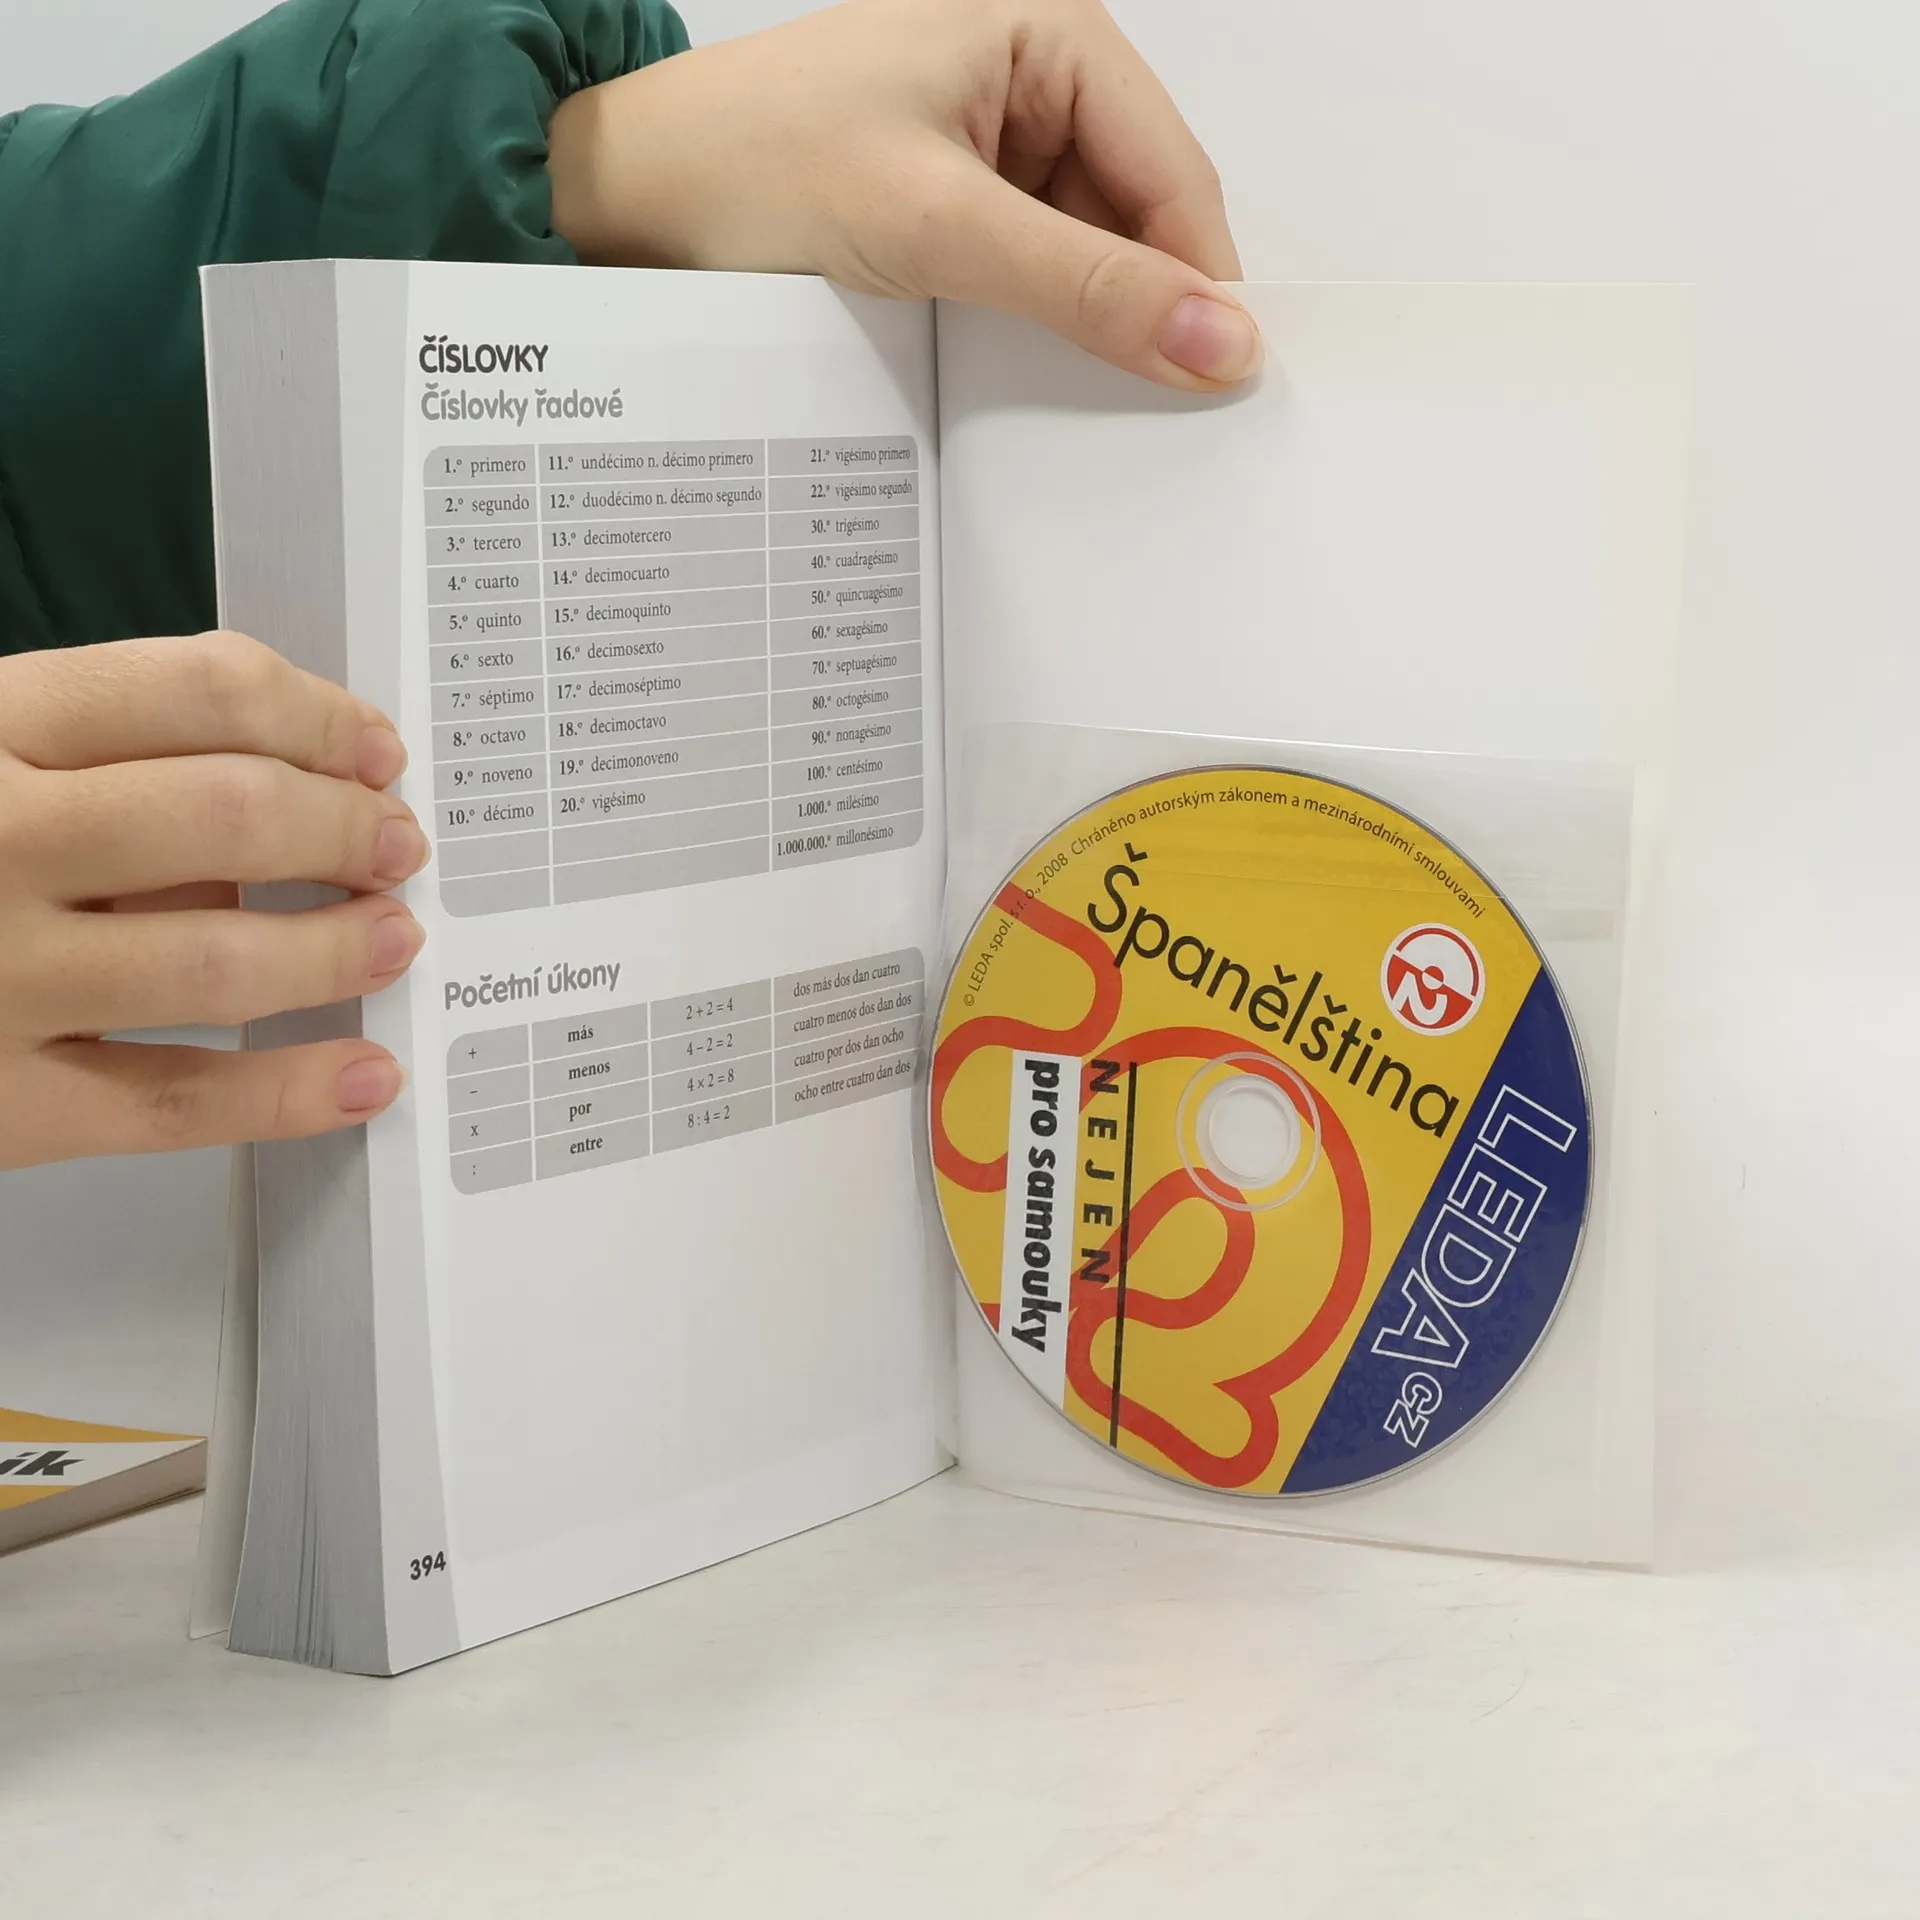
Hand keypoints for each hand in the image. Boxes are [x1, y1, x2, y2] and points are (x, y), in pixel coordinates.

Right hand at [0, 631, 429, 1168]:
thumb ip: (98, 768)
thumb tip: (286, 795)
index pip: (194, 689)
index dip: (318, 716)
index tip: (372, 747)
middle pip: (231, 814)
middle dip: (348, 828)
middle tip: (397, 845)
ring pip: (220, 963)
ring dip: (339, 948)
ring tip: (393, 938)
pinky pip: (175, 1102)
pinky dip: (289, 1093)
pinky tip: (360, 1076)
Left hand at [549, 0, 1257, 389]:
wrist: (631, 200)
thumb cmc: (750, 162)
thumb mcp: (938, 225)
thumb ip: (1085, 287)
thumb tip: (1213, 337)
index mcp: (1049, 30)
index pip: (1174, 171)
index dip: (1199, 279)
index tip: (1214, 378)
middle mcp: (1031, 76)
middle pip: (1139, 216)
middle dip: (1135, 305)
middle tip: (1135, 401)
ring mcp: (993, 141)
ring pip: (1087, 253)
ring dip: (1077, 322)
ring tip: (1035, 367)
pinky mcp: (957, 200)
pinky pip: (1032, 271)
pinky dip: (1030, 324)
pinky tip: (1004, 358)